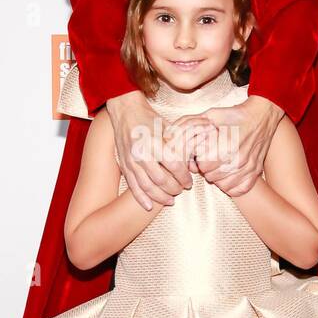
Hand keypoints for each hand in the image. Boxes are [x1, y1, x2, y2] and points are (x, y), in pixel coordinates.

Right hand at [105, 90, 194, 212]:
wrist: (126, 111)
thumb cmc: (150, 119)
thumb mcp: (168, 128)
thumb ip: (180, 145)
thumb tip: (193, 162)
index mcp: (155, 142)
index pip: (174, 165)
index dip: (184, 177)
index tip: (189, 182)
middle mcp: (142, 152)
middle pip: (161, 179)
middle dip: (174, 188)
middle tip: (181, 191)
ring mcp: (131, 160)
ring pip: (147, 186)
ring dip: (160, 196)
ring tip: (170, 200)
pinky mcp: (124, 165)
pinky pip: (133, 186)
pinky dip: (141, 198)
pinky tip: (149, 207)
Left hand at [164, 95, 284, 196]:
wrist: (261, 116)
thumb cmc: (235, 115)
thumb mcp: (211, 115)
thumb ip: (189, 125)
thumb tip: (169, 134)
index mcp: (225, 147)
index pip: (202, 165)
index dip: (199, 159)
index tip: (202, 151)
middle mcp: (237, 161)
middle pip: (211, 176)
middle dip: (207, 167)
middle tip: (211, 156)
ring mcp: (247, 169)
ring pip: (222, 184)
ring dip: (217, 176)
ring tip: (220, 162)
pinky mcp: (254, 174)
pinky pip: (236, 189)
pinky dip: (230, 184)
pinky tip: (229, 172)